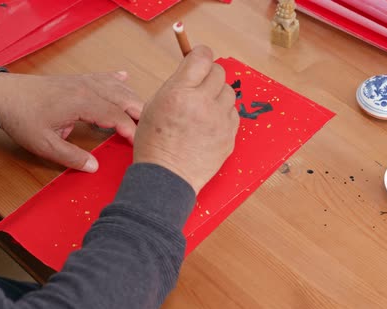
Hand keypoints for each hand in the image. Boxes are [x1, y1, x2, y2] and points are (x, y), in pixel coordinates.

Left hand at [0, 71, 142, 172]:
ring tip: (146, 112)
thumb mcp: (44, 144)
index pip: (116, 116)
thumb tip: (94, 167)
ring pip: (117, 86)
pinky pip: (103, 77)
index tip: (141, 143)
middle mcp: (87, 88)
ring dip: (132, 98)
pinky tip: (125, 77)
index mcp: (82, 103)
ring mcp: (84, 81)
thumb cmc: (23, 119)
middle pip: (124, 98)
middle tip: (154, 129)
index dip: (131, 130)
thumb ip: (71, 157)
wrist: (3, 95)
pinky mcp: (78, 80)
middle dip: (140, 113)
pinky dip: (117, 79)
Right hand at [133, 46, 238, 193]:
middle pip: (219, 72)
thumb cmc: (154, 143)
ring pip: (229, 92)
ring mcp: (219, 120)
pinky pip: (233, 113)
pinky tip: (210, 123)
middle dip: (209, 75)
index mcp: (179, 92)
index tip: (199, 57)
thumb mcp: (154, 106)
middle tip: (200, 85)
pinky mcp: (229, 136)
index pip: (202, 57)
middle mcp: (202, 103)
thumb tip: (193, 71)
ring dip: (217, 95)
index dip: (201, 54)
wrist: (166, 177)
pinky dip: (223, 114)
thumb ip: (176, 85)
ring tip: (204, 108)